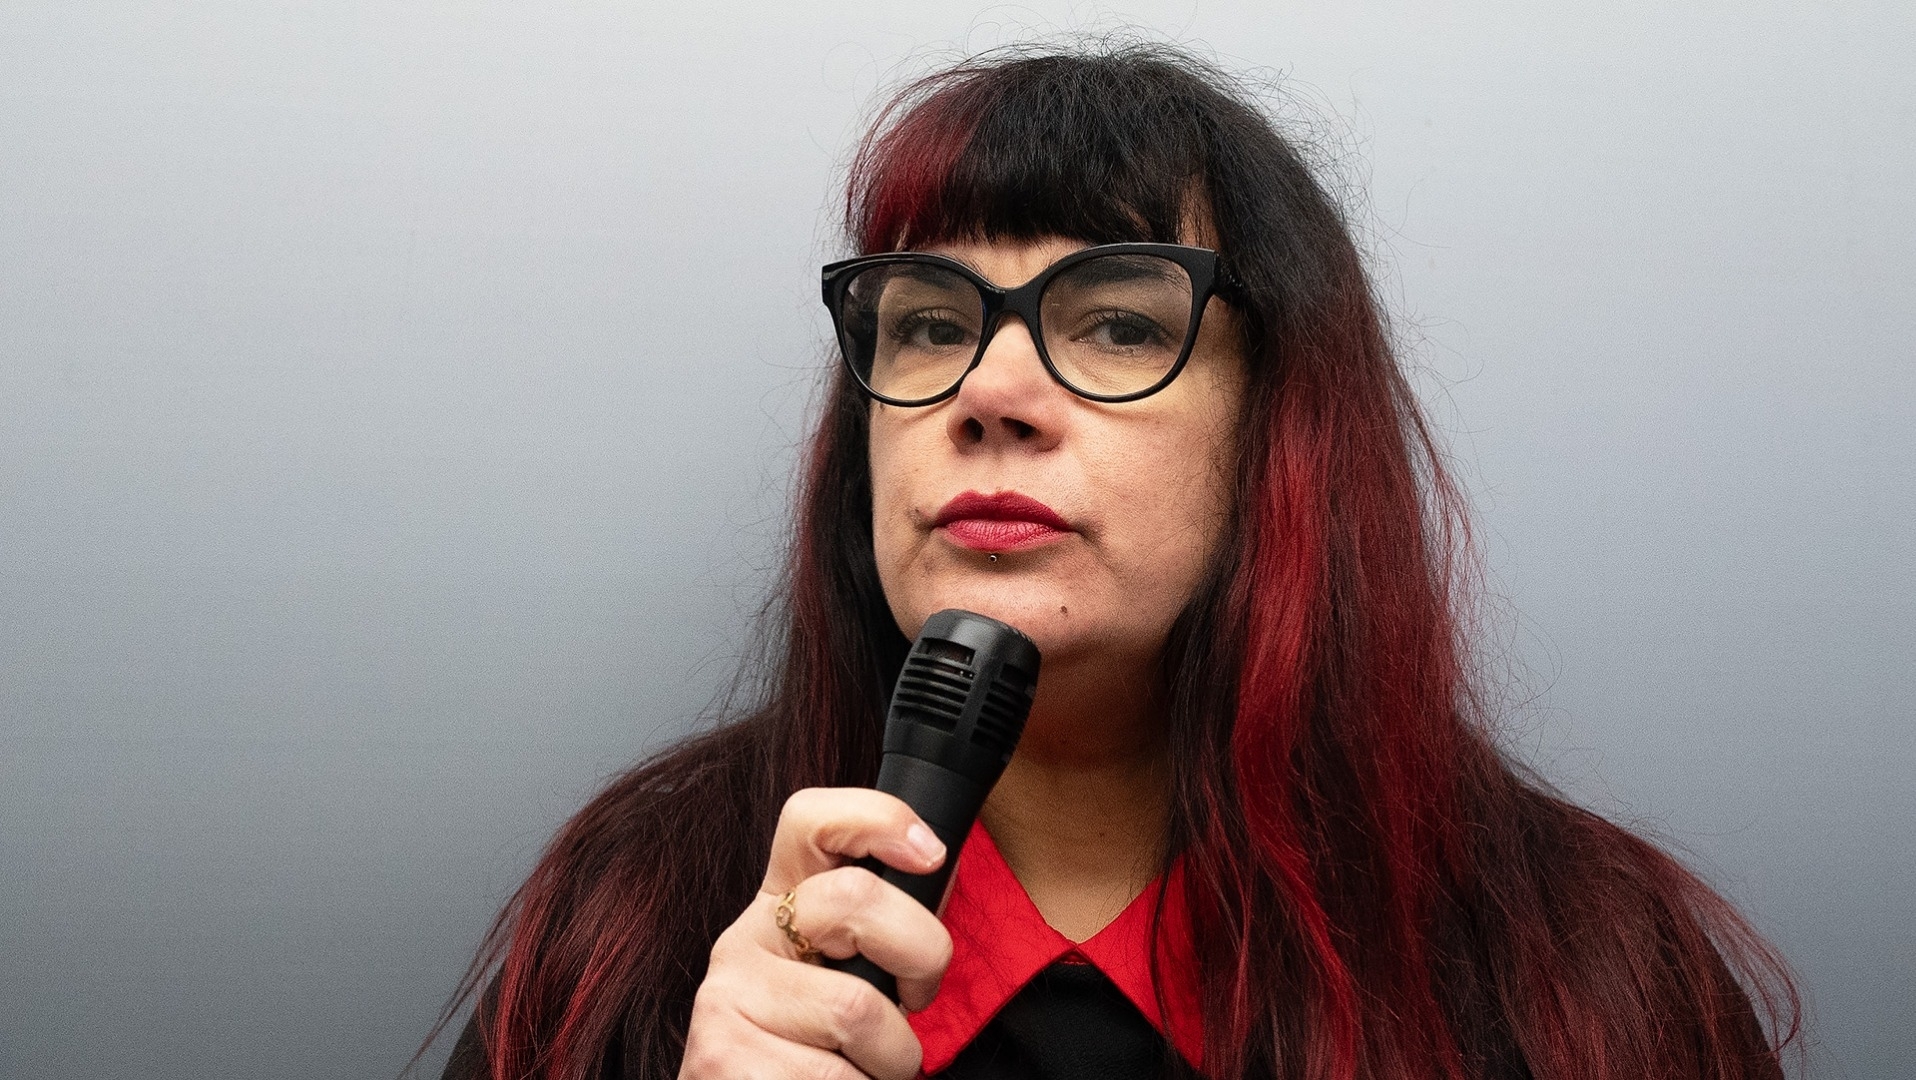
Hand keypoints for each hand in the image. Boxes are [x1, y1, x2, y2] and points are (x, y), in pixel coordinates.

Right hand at [678, 788, 952, 1078]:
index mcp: (781, 906)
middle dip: (922, 957)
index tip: (932, 855)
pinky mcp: (722, 1058)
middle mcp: (745, 939)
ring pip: (857, 1009)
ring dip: (893, 1058)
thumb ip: (885, 928)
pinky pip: (835, 1077)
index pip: (810, 819)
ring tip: (864, 1069)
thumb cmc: (816, 1053)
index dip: (878, 818)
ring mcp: (726, 997)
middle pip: (856, 899)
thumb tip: (938, 868)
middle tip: (915, 1003)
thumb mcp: (847, 975)